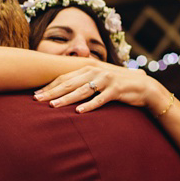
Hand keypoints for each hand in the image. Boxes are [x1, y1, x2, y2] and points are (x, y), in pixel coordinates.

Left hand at [35, 64, 162, 113]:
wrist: (143, 86)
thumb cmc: (117, 86)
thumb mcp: (98, 81)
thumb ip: (83, 83)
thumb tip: (63, 91)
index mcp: (88, 68)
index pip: (64, 78)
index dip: (49, 86)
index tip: (35, 94)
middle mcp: (95, 72)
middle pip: (69, 83)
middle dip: (51, 92)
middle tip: (37, 100)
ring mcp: (106, 80)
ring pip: (82, 91)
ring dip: (66, 99)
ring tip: (53, 106)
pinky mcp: (116, 90)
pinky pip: (100, 99)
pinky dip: (89, 106)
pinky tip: (79, 112)